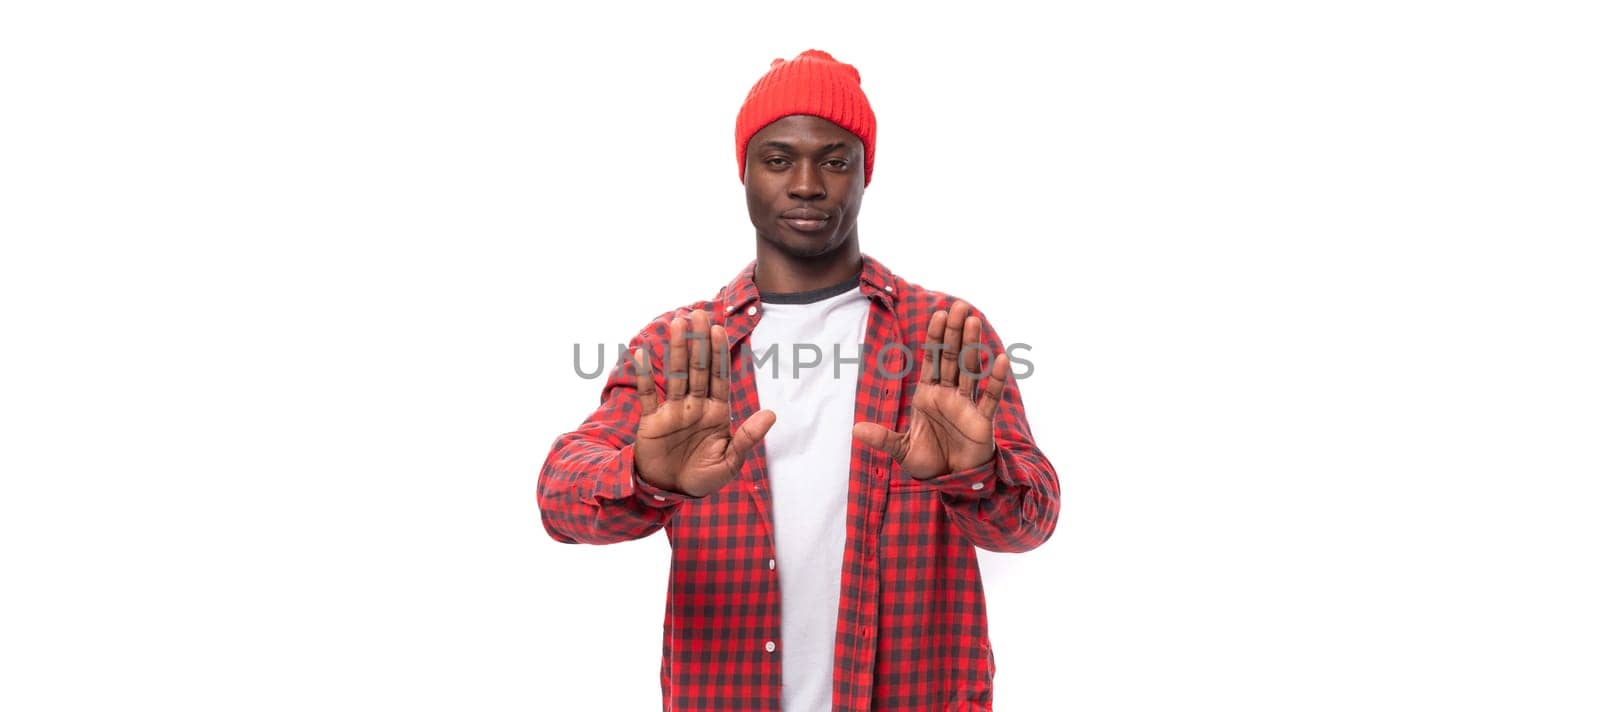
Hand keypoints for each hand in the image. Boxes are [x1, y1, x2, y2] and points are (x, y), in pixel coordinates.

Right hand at [632, 309, 776, 497]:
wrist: (670, 492)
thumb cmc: (702, 477)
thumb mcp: (730, 462)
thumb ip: (747, 437)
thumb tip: (771, 414)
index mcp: (716, 412)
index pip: (719, 377)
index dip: (719, 353)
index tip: (720, 329)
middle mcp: (694, 406)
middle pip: (698, 368)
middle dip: (699, 342)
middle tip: (699, 314)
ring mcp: (672, 411)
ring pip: (676, 375)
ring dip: (677, 350)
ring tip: (677, 323)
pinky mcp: (651, 421)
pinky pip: (647, 394)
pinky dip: (644, 376)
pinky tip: (641, 354)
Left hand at [852, 300, 1008, 478]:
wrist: (951, 483)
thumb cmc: (929, 462)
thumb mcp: (901, 450)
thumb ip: (882, 439)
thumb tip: (856, 430)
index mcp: (929, 395)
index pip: (932, 360)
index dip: (935, 338)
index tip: (938, 314)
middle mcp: (949, 395)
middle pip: (953, 358)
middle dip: (955, 333)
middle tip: (960, 306)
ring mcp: (966, 405)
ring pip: (971, 370)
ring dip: (973, 346)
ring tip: (974, 322)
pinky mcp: (982, 421)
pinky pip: (990, 397)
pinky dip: (996, 380)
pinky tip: (1001, 359)